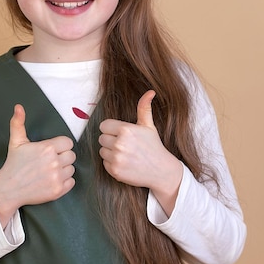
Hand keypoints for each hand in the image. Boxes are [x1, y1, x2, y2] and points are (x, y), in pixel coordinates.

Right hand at [0, 104, 75, 226]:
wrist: (8, 189)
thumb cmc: (13, 164)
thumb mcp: (16, 141)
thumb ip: (18, 122)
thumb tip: (18, 107)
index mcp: (47, 148)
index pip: (68, 143)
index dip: (61, 146)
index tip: (52, 150)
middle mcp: (54, 162)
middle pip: (71, 156)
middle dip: (62, 157)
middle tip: (50, 161)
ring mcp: (57, 177)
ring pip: (72, 169)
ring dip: (63, 170)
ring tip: (50, 171)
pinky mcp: (58, 190)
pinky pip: (71, 182)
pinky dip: (64, 182)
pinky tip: (52, 180)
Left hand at [98, 91, 182, 215]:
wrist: (161, 171)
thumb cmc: (154, 146)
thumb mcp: (149, 126)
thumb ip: (144, 108)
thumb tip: (150, 91)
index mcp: (126, 130)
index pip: (104, 126)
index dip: (111, 129)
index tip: (120, 134)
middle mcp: (120, 144)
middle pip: (102, 138)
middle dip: (110, 140)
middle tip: (124, 145)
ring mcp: (117, 158)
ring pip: (102, 151)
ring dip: (110, 152)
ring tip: (125, 154)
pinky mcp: (115, 171)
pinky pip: (104, 163)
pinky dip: (112, 164)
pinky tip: (124, 163)